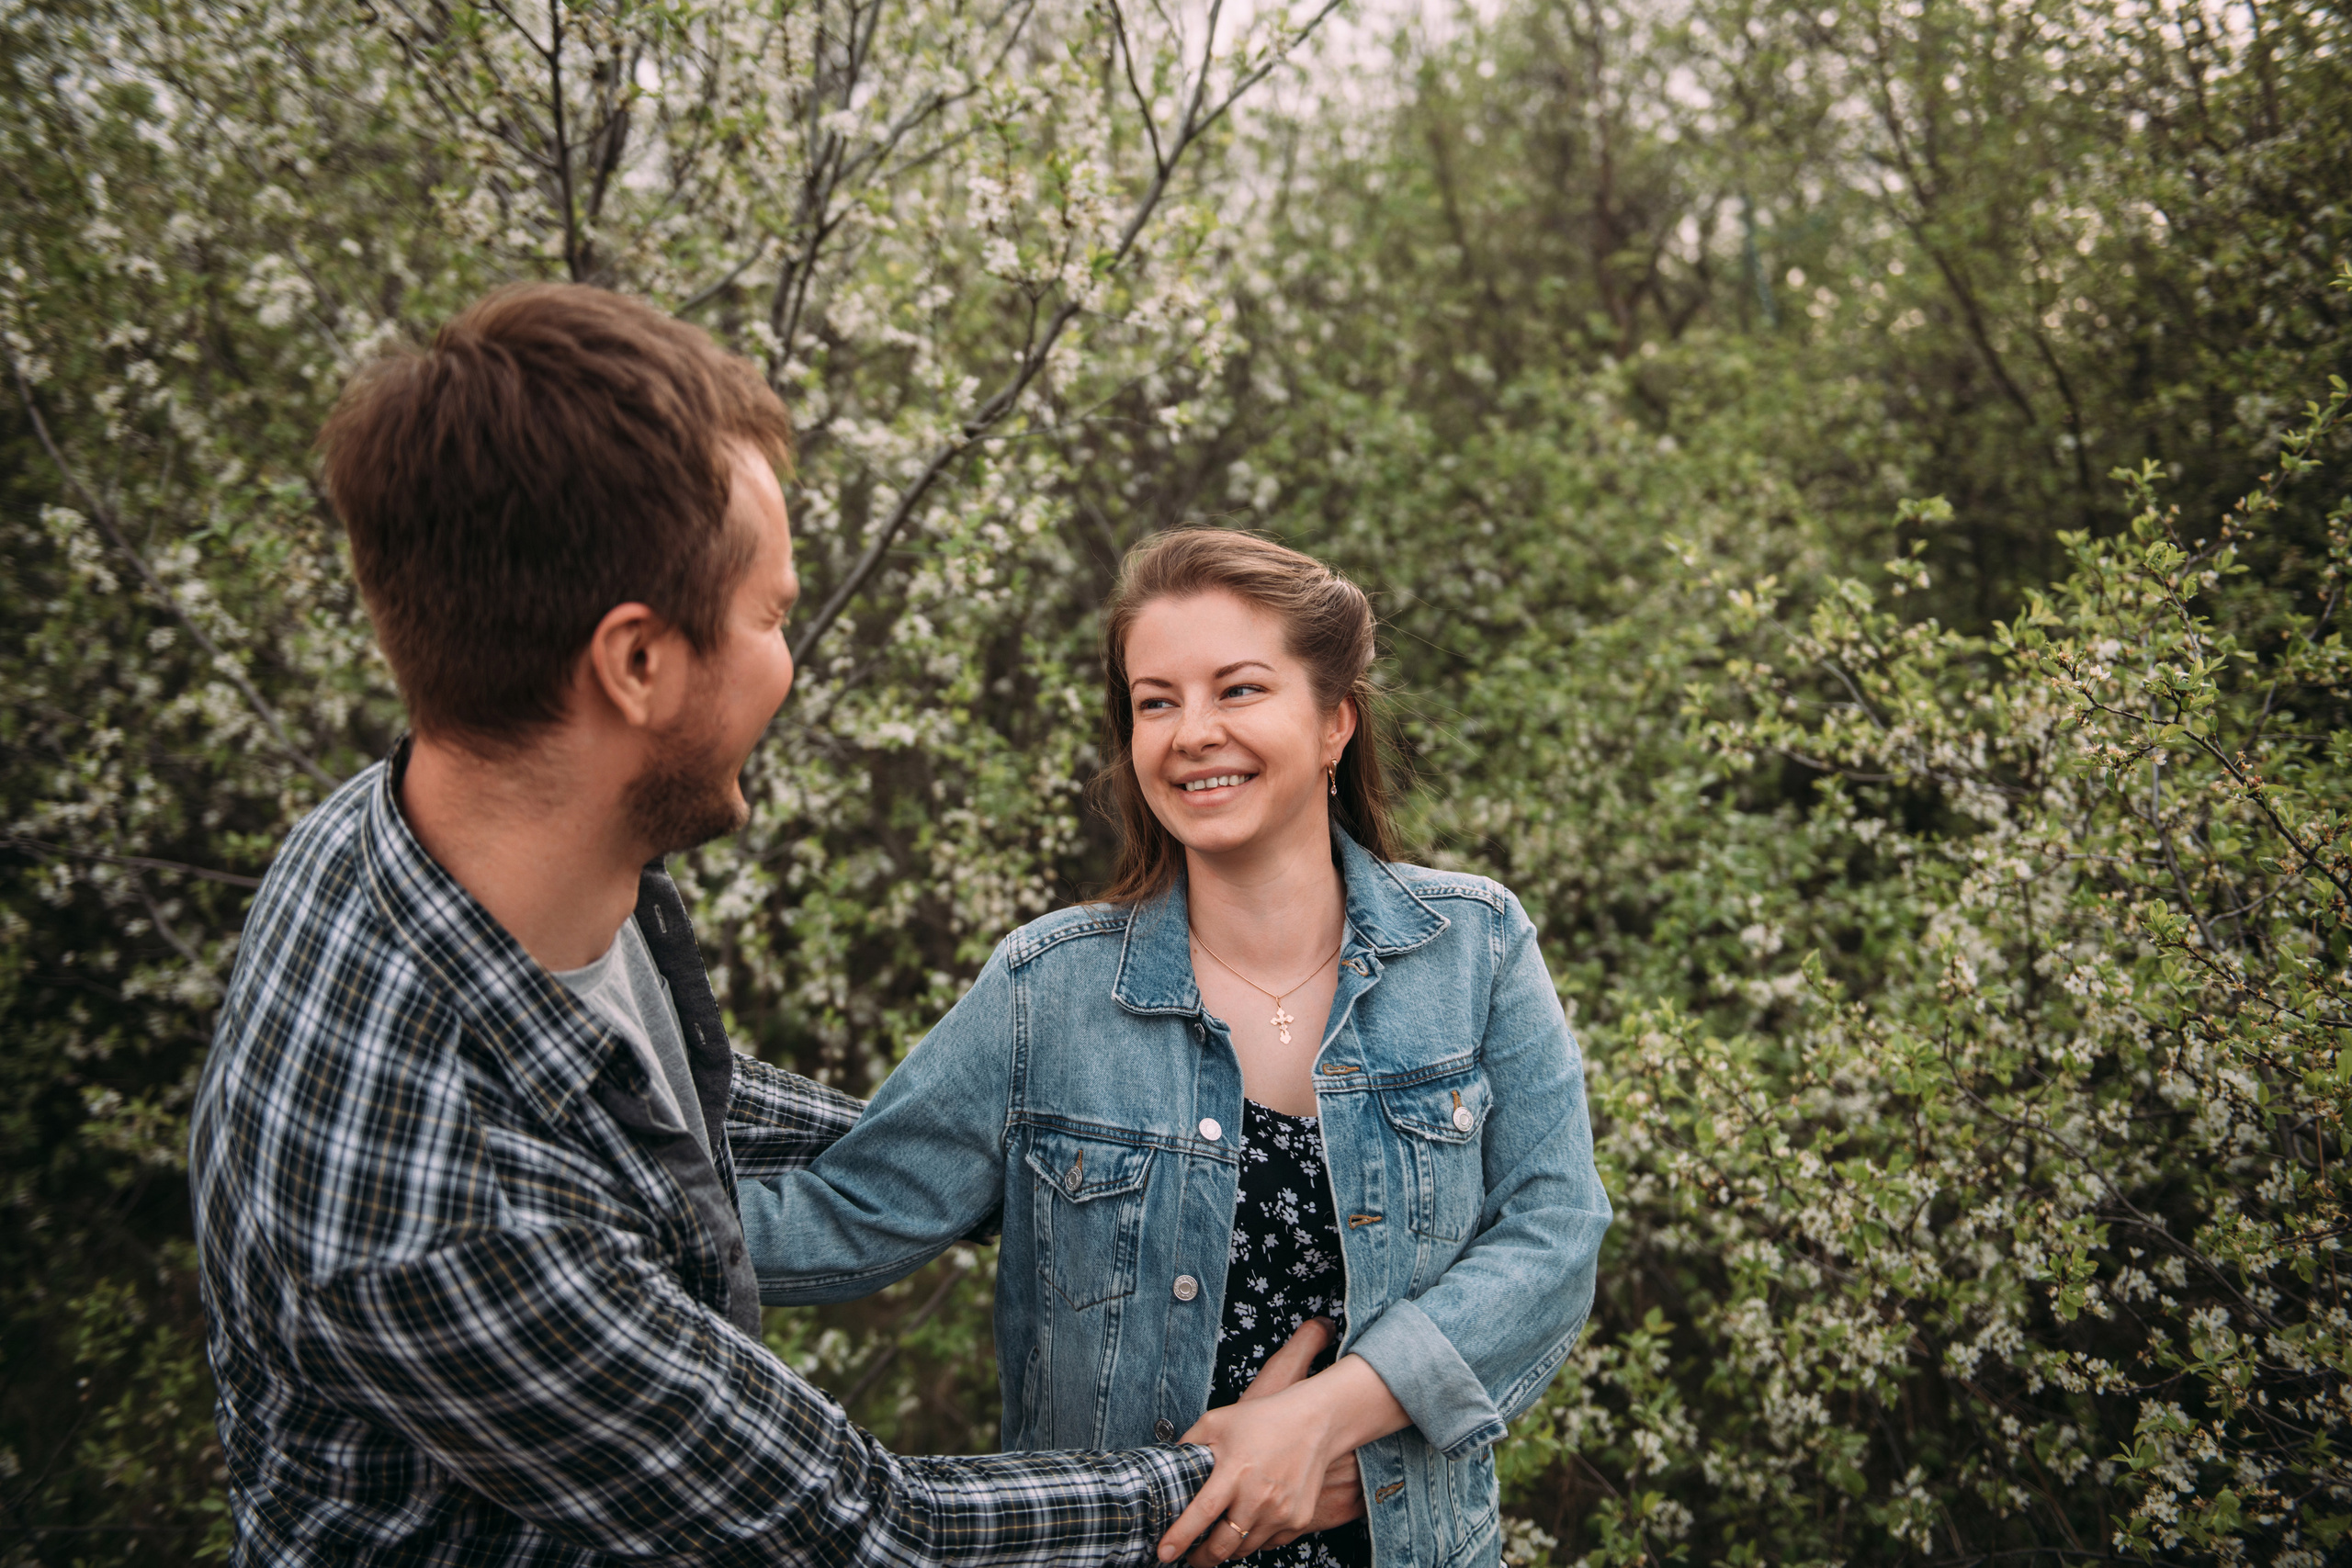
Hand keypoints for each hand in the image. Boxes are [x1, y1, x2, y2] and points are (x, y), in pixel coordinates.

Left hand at [1157, 1327, 1406, 1565]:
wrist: (1315, 1422)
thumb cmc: (1264, 1419)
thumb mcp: (1218, 1421)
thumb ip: (1190, 1444)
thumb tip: (1169, 1465)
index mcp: (1235, 1471)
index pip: (1201, 1514)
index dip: (1180, 1537)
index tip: (1165, 1554)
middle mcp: (1259, 1496)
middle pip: (1223, 1546)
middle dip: (1202, 1558)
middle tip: (1191, 1556)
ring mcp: (1281, 1512)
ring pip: (1244, 1549)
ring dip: (1229, 1548)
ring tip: (1221, 1534)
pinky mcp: (1298, 1520)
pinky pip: (1268, 1543)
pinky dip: (1255, 1539)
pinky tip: (1251, 1520)